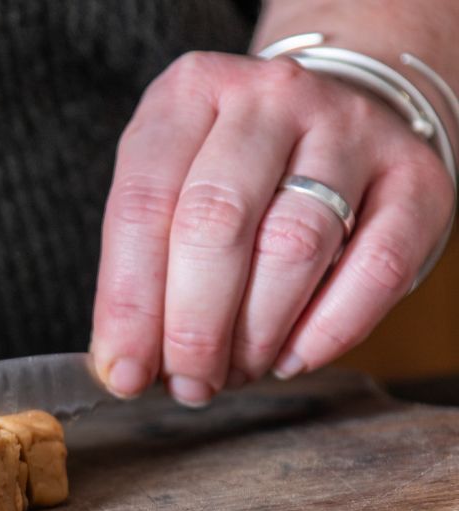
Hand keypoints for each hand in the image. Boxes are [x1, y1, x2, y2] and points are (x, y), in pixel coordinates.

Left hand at [89, 51, 454, 405]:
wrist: (337, 122)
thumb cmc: (234, 179)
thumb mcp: (170, 198)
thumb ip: (142, 274)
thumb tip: (127, 367)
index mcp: (190, 97)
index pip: (143, 206)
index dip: (129, 305)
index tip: (125, 373)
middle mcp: (269, 100)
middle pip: (217, 223)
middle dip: (193, 327)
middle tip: (187, 383)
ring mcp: (349, 130)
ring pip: (294, 248)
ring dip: (255, 335)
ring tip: (234, 372)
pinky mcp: (415, 178)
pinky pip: (374, 268)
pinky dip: (327, 332)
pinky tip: (291, 359)